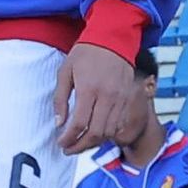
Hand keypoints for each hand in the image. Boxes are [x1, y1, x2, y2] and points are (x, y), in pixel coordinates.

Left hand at [51, 41, 153, 160]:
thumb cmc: (86, 53)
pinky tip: (95, 133)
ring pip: (109, 132)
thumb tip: (59, 123)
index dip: (68, 139)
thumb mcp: (65, 71)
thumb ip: (60, 98)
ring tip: (80, 144)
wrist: (113, 38)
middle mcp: (107, 96)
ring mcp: (120, 99)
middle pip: (96, 133)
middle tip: (68, 149)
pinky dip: (107, 134)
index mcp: (89, 89)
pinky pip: (119, 124)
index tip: (61, 143)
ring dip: (94, 143)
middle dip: (80, 147)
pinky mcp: (128, 99)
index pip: (79, 124)